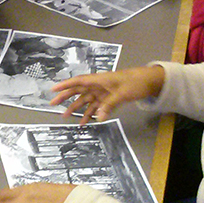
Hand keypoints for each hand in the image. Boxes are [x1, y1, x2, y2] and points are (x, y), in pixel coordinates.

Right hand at [50, 65, 164, 122]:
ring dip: (76, 108)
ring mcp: (103, 92)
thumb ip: (109, 105)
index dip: (65, 85)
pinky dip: (90, 114)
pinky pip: (96, 107)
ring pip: (86, 101)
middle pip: (78, 91)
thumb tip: (98, 118)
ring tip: (65, 116)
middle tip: (53, 104)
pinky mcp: (109, 99)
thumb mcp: (122, 93)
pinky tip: (85, 122)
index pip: (78, 81)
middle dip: (65, 97)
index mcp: (99, 80)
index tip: (53, 89)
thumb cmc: (135, 82)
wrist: (150, 81)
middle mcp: (98, 85)